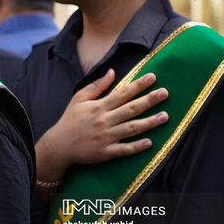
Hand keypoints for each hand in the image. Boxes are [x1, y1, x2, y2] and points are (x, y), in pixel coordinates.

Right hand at [36, 69, 168, 181]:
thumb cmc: (69, 120)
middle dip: (149, 100)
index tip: (153, 77)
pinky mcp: (106, 152)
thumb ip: (96, 86)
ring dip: (150, 122)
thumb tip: (112, 72)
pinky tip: (150, 142)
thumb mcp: (78, 99)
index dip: (138, 85)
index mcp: (99, 106)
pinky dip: (137, 146)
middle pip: (131, 108)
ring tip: (165, 116)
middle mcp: (104, 120)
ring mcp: (106, 137)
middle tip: (165, 93)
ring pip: (132, 128)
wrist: (58, 145)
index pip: (122, 93)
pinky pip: (124, 149)